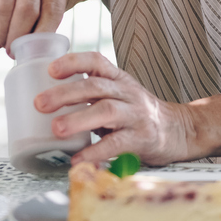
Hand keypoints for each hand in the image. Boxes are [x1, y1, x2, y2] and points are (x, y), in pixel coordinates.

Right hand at [0, 0, 67, 53]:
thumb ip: (49, 20)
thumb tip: (41, 51)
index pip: (52, 9)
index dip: (43, 35)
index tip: (36, 51)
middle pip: (26, 10)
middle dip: (20, 37)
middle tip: (16, 52)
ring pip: (3, 10)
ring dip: (4, 35)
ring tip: (6, 46)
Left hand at [34, 52, 196, 165]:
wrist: (180, 130)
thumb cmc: (139, 115)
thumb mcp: (119, 96)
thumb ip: (92, 96)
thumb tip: (49, 105)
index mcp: (119, 80)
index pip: (96, 61)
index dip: (73, 62)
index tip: (50, 69)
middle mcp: (128, 93)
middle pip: (96, 86)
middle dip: (65, 93)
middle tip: (40, 103)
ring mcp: (136, 115)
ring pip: (107, 110)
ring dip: (79, 119)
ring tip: (56, 129)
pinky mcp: (142, 139)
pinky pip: (117, 143)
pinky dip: (95, 151)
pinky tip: (78, 159)